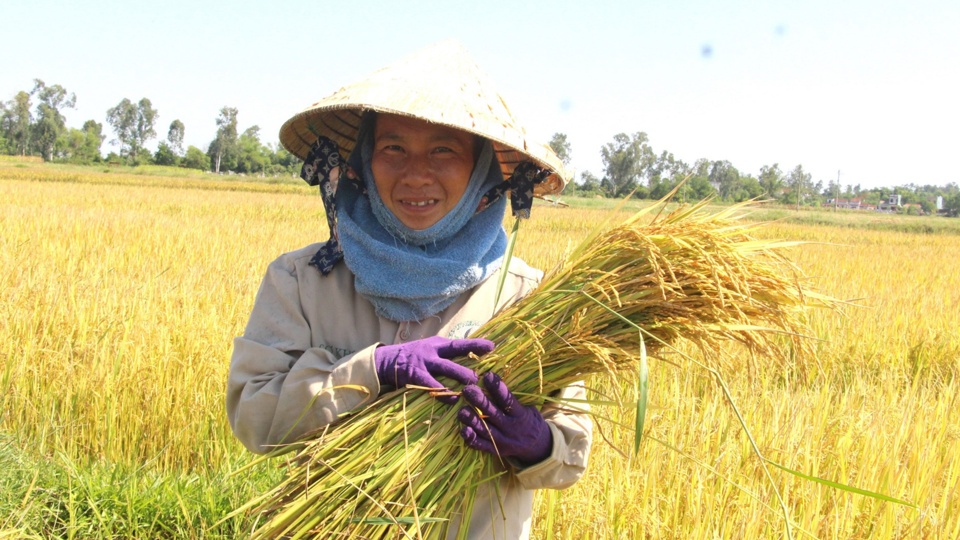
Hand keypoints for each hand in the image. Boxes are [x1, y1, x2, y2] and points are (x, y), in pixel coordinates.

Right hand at [374, 337, 490, 403]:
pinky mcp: (415, 375)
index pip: (459, 343)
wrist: (386, 361)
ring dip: (460, 377)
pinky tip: (452, 399)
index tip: (492, 346)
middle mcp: (432, 351)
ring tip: (472, 386)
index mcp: (437, 344)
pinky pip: (431, 385)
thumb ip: (446, 354)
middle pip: (455, 352)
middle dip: (471, 359)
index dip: (475, 344)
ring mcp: (423, 363)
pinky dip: (442, 392)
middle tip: (483, 373)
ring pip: (446, 369)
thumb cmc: (413, 357)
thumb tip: (470, 356)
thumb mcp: (429, 350)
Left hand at [458, 372, 552, 465]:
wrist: (536, 445)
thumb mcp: (528, 407)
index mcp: (521, 415)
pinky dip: (472, 439)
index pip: (508, 400)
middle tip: (467, 389)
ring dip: (472, 420)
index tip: (487, 376)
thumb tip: (495, 380)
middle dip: (479, 401)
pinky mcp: (495, 450)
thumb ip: (513, 398)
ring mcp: (503, 440)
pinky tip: (463, 430)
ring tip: (462, 411)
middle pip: (493, 414)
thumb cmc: (528, 419)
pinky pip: (481, 446)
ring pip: (485, 430)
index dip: (497, 388)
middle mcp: (511, 428)